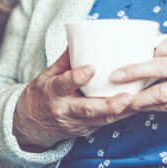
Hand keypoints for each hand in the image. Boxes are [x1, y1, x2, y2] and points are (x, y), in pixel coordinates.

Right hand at [13, 49, 133, 150]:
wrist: (30, 125)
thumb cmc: (41, 95)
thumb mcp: (47, 74)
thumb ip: (65, 59)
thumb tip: (79, 36)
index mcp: (52, 92)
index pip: (63, 84)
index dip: (76, 78)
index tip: (90, 69)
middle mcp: (64, 110)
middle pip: (88, 109)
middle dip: (108, 105)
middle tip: (126, 97)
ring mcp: (76, 123)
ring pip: (101, 120)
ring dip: (120, 112)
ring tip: (137, 103)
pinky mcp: (85, 130)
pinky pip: (105, 124)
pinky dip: (121, 116)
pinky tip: (135, 108)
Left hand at [111, 36, 166, 141]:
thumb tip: (153, 45)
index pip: (165, 45)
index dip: (145, 50)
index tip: (129, 53)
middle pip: (159, 66)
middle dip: (133, 70)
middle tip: (115, 74)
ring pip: (162, 91)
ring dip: (139, 95)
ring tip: (123, 97)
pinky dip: (152, 107)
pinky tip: (139, 106)